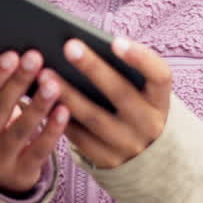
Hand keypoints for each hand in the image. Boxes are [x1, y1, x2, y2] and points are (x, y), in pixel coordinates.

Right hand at [0, 50, 68, 193]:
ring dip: (37, 105)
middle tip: (35, 58)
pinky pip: (39, 150)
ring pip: (20, 130)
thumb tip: (22, 58)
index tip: (12, 54)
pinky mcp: (21, 173)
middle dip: (18, 82)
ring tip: (52, 84)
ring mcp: (0, 159)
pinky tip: (64, 112)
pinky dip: (52, 130)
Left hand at [48, 37, 170, 168]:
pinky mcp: (106, 160)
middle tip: (69, 46)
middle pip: (121, 93)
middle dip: (94, 69)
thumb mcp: (141, 93)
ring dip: (67, 94)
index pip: (159, 76)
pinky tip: (41, 100)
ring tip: (44, 73)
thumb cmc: (133, 108)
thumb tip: (80, 45)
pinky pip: (79, 138)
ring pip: (94, 117)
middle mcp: (149, 123)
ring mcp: (128, 144)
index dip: (140, 58)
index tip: (115, 42)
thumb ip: (121, 72)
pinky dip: (59, 118)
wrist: (147, 160)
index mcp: (160, 100)